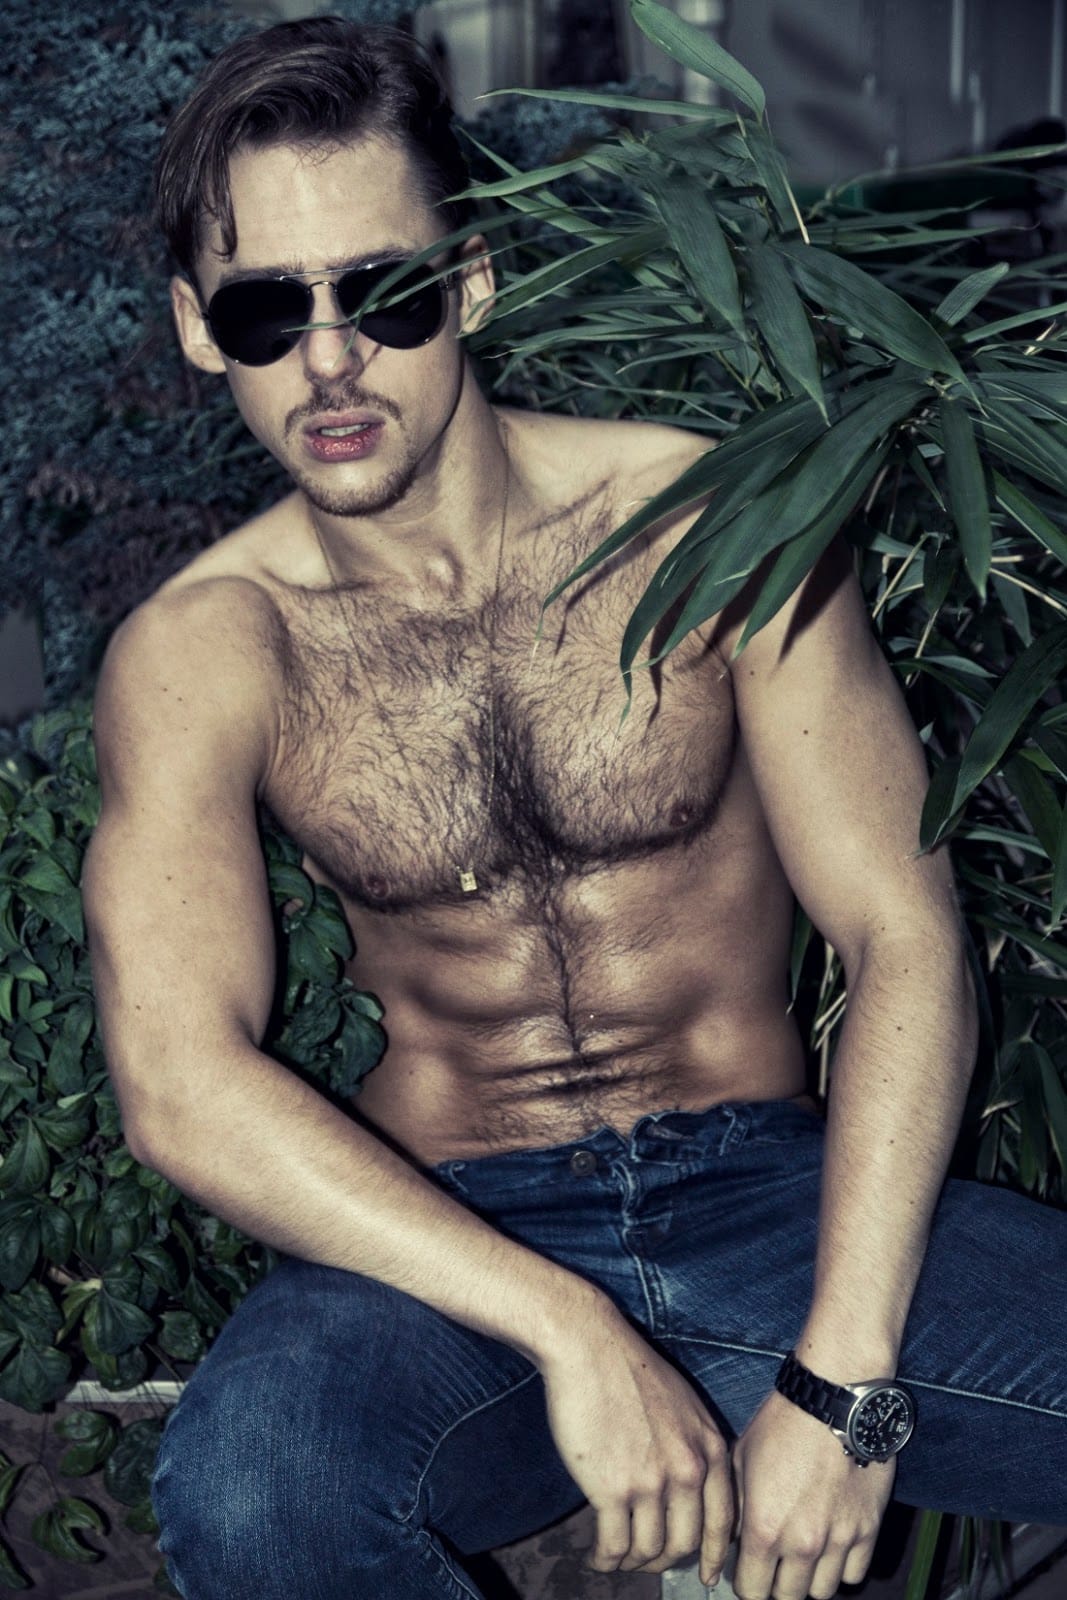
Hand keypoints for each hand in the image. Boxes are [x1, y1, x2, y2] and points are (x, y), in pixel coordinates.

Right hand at [538, 1307, 732, 1582]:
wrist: (588, 1346)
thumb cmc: (629, 1369)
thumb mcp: (683, 1404)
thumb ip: (694, 1446)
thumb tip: (691, 1488)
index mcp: (709, 1447)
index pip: (723, 1521)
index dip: (713, 1554)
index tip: (706, 1575)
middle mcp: (688, 1469)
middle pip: (685, 1543)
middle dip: (664, 1561)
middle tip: (646, 1561)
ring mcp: (651, 1482)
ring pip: (648, 1550)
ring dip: (631, 1562)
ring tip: (615, 1558)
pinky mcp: (612, 1490)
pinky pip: (614, 1546)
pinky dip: (604, 1560)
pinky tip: (596, 1557)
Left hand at [731, 1390, 893, 1599]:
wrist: (834, 1398)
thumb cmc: (782, 1422)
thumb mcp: (741, 1459)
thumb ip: (735, 1507)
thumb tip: (731, 1541)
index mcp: (764, 1528)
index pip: (751, 1591)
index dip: (745, 1584)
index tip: (748, 1572)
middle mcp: (802, 1543)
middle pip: (787, 1598)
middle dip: (775, 1586)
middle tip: (774, 1565)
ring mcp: (838, 1540)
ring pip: (822, 1592)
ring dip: (809, 1579)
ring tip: (802, 1556)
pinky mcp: (868, 1530)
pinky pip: (853, 1574)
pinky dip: (841, 1566)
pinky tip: (831, 1545)